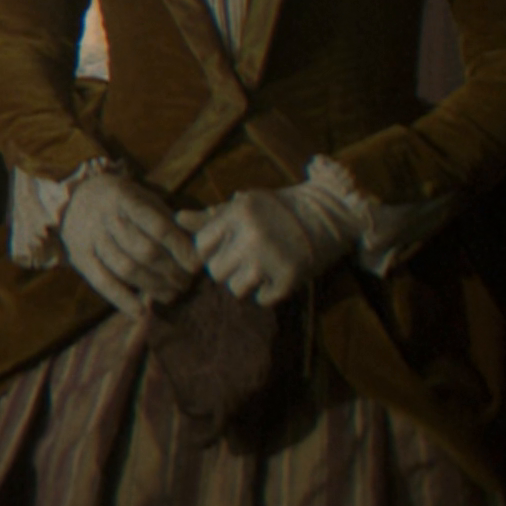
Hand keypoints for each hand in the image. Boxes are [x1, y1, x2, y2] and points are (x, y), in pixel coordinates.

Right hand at [54, 171, 199, 316]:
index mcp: (125, 198)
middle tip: (186, 282)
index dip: (180, 248)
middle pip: (144, 251)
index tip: (195, 265)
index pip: (158, 227)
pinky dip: (123, 300)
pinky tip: (142, 312)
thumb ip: (170, 222)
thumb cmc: (122, 202)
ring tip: (172, 294)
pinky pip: (102, 282)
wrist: (75, 197)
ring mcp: (89, 237)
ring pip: (126, 268)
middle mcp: (105, 217)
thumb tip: (199, 251)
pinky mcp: (78, 256)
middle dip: (171, 271)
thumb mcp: (145, 199)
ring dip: (154, 286)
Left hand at [178, 182, 357, 305]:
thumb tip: (178, 219)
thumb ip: (210, 217)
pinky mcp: (290, 276)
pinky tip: (275, 276)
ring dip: (245, 283)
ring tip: (259, 269)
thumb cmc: (277, 210)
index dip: (210, 251)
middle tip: (244, 260)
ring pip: (235, 288)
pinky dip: (267, 292)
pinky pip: (262, 299)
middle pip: (215, 271)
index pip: (201, 246)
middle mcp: (252, 234)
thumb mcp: (243, 206)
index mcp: (237, 213)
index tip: (225, 248)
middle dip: (226, 269)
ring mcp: (272, 257)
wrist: (328, 215)